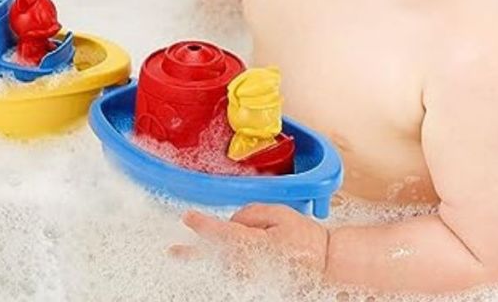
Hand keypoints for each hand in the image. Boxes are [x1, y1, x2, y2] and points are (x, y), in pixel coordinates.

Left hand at [170, 204, 329, 277]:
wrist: (325, 264)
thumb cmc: (305, 238)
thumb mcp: (278, 214)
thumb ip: (250, 213)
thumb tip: (231, 220)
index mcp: (255, 243)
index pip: (222, 233)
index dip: (202, 224)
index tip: (188, 217)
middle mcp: (250, 263)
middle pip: (215, 256)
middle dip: (191, 253)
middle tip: (172, 251)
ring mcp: (252, 276)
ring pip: (222, 264)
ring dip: (205, 258)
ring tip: (185, 253)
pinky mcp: (256, 282)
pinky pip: (233, 272)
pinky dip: (221, 264)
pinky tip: (215, 259)